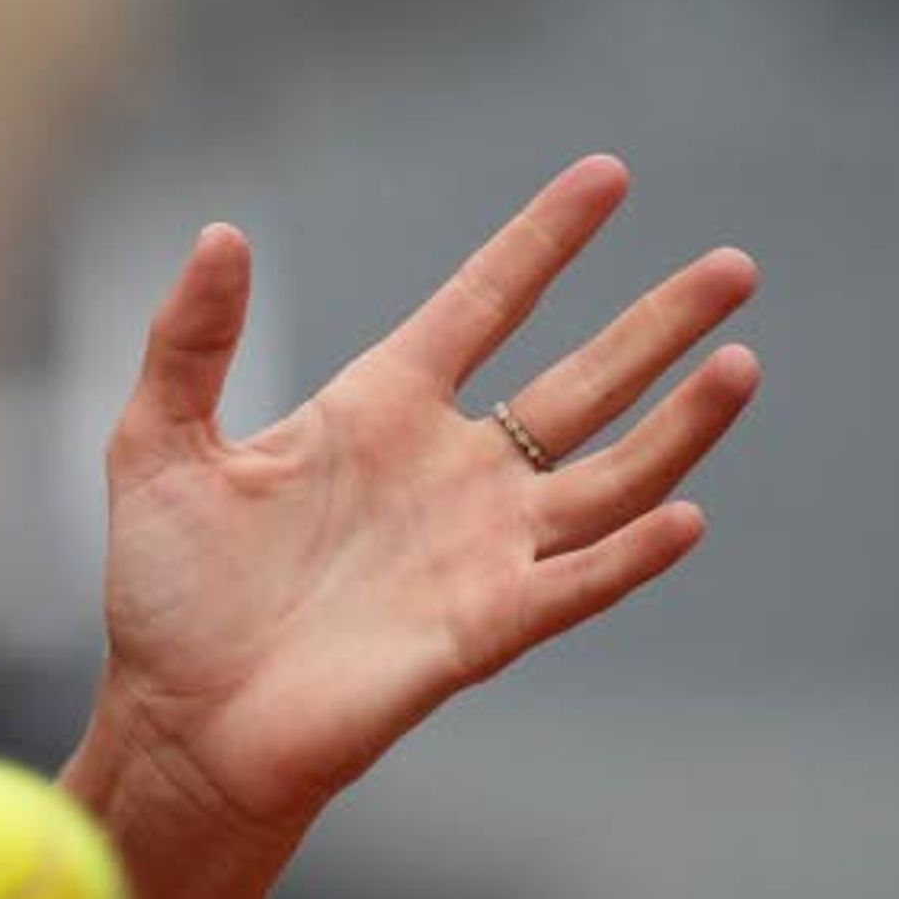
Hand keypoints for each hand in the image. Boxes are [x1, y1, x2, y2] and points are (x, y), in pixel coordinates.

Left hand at [95, 156, 759, 847]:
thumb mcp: (156, 448)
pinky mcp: (483, 629)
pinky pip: (577, 582)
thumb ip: (189, 342)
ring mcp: (477, 550)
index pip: (483, 303)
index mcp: (378, 410)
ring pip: (610, 475)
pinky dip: (632, 553)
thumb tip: (219, 235)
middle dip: (659, 325)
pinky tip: (686, 514)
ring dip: (679, 425)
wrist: (176, 724)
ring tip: (742, 362)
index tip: (608, 174)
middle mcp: (448, 472)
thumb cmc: (165, 595)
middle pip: (582, 381)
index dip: (542, 241)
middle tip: (736, 266)